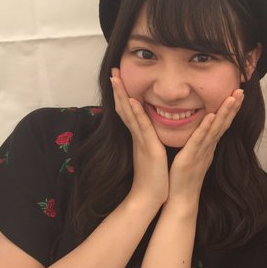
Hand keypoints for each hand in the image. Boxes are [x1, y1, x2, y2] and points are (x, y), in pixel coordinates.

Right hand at [110, 68, 168, 210]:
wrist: (150, 196)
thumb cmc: (154, 176)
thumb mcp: (151, 152)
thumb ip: (149, 139)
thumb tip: (150, 130)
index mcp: (139, 135)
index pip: (129, 110)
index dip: (122, 93)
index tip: (119, 77)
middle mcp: (137, 135)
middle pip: (124, 107)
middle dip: (118, 88)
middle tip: (113, 70)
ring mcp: (141, 140)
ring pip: (129, 113)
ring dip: (122, 94)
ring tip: (116, 78)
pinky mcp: (148, 147)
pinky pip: (142, 127)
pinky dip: (137, 113)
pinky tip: (132, 101)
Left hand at [168, 89, 244, 204]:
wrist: (181, 198)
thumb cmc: (185, 177)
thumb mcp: (194, 155)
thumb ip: (199, 142)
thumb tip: (201, 129)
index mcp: (209, 145)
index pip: (222, 123)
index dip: (231, 108)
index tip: (237, 93)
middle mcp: (209, 147)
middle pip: (224, 123)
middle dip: (233, 106)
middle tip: (241, 90)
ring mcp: (201, 152)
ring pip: (216, 129)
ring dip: (225, 112)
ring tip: (233, 97)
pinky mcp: (190, 157)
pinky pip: (199, 140)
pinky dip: (206, 128)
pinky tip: (211, 116)